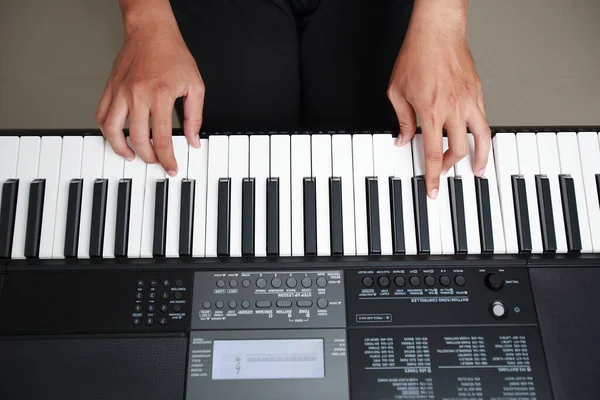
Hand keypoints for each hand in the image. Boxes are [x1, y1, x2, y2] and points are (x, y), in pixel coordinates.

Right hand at [96, 7, 203, 174]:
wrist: (151, 32)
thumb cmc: (173, 55)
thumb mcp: (195, 85)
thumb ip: (195, 116)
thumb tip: (193, 139)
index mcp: (161, 94)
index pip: (163, 137)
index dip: (167, 157)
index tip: (171, 167)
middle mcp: (138, 94)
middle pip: (138, 138)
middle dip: (148, 157)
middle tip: (155, 161)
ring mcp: (121, 91)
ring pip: (112, 130)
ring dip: (121, 148)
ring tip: (131, 155)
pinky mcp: (110, 88)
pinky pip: (102, 115)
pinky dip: (107, 131)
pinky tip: (117, 136)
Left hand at [387, 0, 489, 197]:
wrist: (436, 32)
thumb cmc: (416, 56)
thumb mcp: (397, 91)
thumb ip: (402, 120)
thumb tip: (403, 139)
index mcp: (430, 112)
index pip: (434, 154)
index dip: (433, 176)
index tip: (433, 190)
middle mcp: (452, 109)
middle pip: (458, 150)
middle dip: (451, 167)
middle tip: (445, 173)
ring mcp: (469, 101)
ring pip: (481, 138)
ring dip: (481, 157)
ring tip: (479, 169)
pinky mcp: (478, 92)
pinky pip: (483, 119)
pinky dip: (482, 134)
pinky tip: (479, 139)